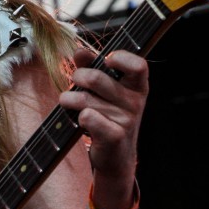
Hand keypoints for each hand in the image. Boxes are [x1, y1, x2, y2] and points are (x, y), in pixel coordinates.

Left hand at [58, 47, 148, 185]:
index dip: (121, 58)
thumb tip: (79, 50)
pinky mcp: (114, 136)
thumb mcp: (106, 91)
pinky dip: (77, 117)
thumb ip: (93, 67)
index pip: (139, 65)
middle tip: (74, 81)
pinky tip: (81, 122)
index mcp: (138, 87)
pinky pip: (86, 116)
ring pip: (85, 99)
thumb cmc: (108, 117)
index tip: (106, 60)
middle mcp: (136, 102)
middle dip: (78, 77)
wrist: (116, 157)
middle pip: (97, 78)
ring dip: (69, 99)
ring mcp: (126, 120)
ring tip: (69, 102)